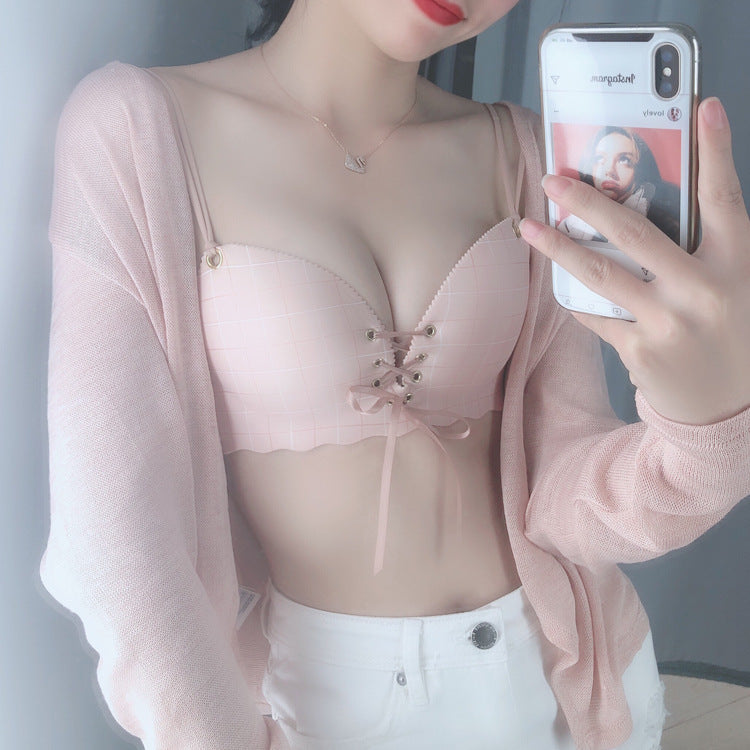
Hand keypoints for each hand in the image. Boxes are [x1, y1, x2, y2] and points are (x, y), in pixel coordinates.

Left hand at [519, 98, 749, 425]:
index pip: (726, 197)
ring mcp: (669, 323)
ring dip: (559, 247)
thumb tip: (645, 210)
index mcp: (737, 266)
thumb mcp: (732, 286)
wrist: (729, 411)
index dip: (716, 149)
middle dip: (590, 202)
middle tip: (554, 179)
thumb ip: (701, 251)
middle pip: (638, 233)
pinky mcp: (640, 352)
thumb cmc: (729, 336)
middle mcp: (704, 290)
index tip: (702, 105)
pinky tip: (558, 281)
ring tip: (527, 227)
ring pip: (602, 274)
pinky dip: (578, 297)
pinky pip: (597, 315)